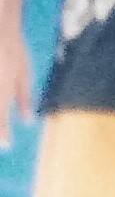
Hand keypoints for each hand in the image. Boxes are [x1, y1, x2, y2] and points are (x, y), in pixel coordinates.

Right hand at [0, 27, 31, 149]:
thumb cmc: (13, 50)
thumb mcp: (25, 72)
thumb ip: (25, 97)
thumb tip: (29, 120)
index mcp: (3, 89)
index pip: (2, 117)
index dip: (3, 133)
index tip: (6, 146)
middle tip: (2, 143)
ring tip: (3, 127)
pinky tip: (1, 105)